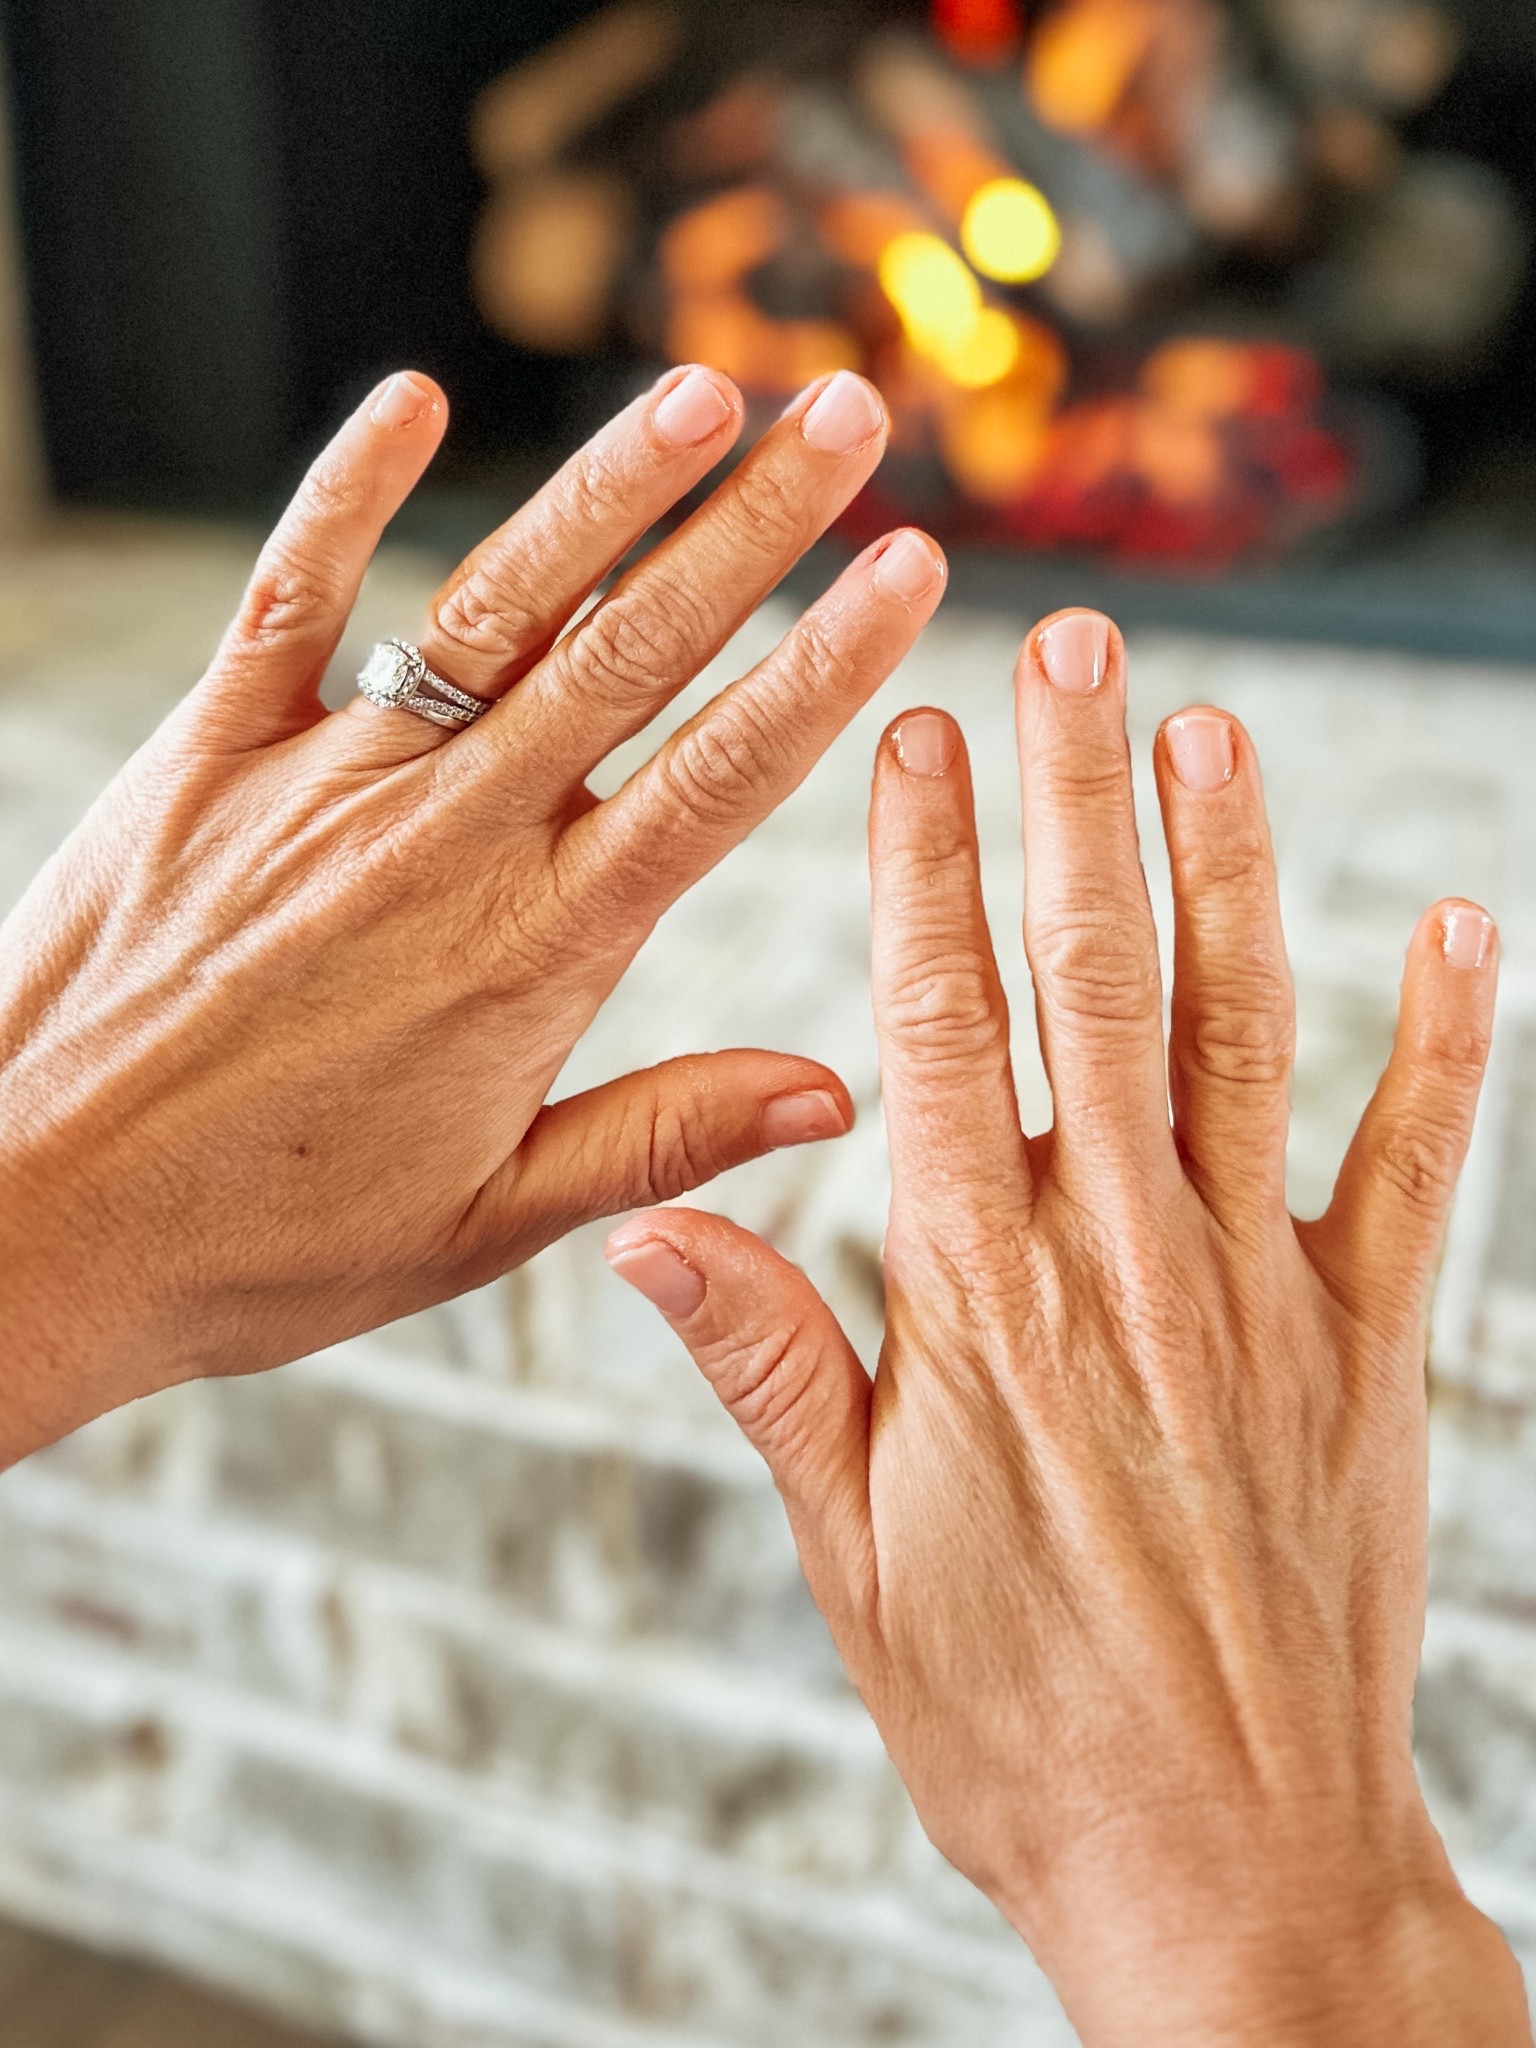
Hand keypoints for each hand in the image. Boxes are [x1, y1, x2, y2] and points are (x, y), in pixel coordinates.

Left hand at [0, 365, 946, 1464]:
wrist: (31, 1221)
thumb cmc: (265, 1241)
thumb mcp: (484, 1222)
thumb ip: (661, 1139)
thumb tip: (833, 1094)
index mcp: (532, 953)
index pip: (714, 778)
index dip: (824, 664)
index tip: (910, 569)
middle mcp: (444, 841)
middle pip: (629, 653)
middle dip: (755, 523)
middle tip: (849, 415)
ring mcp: (321, 783)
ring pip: (489, 605)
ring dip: (602, 489)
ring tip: (703, 389)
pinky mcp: (206, 757)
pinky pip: (288, 599)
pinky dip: (345, 493)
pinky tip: (412, 397)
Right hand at [606, 613, 1530, 2045]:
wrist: (1230, 1869)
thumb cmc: (1017, 1725)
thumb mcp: (854, 1559)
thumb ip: (774, 1368)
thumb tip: (660, 1225)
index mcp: (980, 1304)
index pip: (940, 1028)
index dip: (925, 868)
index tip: (916, 741)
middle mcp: (1124, 1263)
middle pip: (1096, 982)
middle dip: (1077, 799)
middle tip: (1072, 649)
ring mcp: (1264, 1298)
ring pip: (1245, 1034)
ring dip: (1230, 869)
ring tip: (1212, 728)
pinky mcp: (1372, 1352)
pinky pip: (1417, 1165)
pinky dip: (1443, 1042)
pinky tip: (1453, 926)